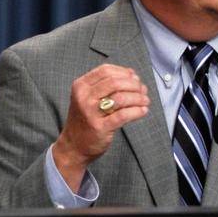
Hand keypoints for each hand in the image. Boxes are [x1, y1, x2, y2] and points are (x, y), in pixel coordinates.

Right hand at [52, 64, 149, 190]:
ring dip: (138, 98)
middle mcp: (84, 97)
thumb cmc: (84, 120)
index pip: (106, 70)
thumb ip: (105, 85)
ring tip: (145, 101)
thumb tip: (132, 75)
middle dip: (133, 85)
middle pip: (115, 82)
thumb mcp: (86, 98)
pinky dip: (137, 111)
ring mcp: (91, 112)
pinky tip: (143, 111)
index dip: (123, 72)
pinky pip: (123, 115)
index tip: (134, 77)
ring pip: (120, 98)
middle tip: (142, 90)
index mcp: (81, 86)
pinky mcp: (100, 127)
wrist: (73, 146)